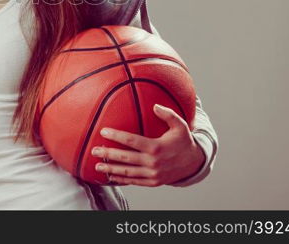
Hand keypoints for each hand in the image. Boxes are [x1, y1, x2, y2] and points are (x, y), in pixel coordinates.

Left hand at [90, 103, 204, 186]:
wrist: (194, 163)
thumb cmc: (184, 141)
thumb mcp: (180, 125)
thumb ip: (168, 114)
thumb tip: (154, 105)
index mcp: (156, 147)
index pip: (131, 140)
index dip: (116, 136)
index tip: (103, 131)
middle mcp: (153, 162)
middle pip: (125, 158)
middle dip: (108, 154)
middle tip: (94, 150)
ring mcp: (152, 174)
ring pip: (127, 172)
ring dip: (111, 169)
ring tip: (98, 165)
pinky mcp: (153, 182)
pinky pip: (134, 181)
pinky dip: (122, 180)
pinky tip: (111, 177)